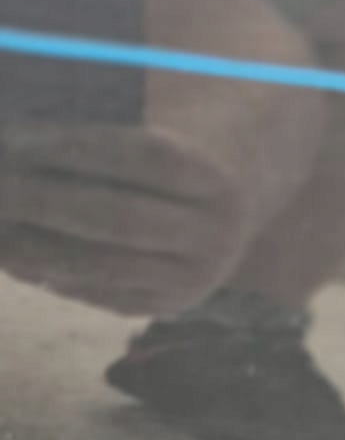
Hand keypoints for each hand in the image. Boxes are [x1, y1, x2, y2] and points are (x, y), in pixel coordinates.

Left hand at [0, 122, 254, 315]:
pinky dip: (57, 278)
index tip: (20, 136)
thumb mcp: (158, 133)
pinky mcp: (171, 306)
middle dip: (48, 202)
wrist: (229, 212)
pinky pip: (106, 296)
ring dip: (42, 251)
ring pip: (110, 266)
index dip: (80, 147)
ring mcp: (197, 279)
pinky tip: (17, 260)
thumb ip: (105, 134)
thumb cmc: (171, 156)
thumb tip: (24, 146)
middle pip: (124, 219)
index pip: (145, 158)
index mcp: (219, 182)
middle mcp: (217, 236)